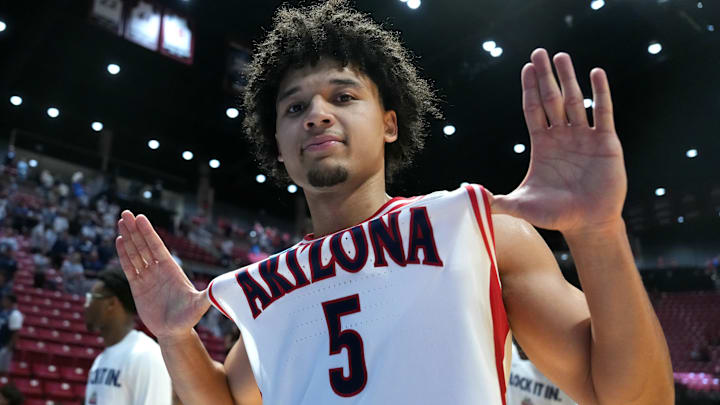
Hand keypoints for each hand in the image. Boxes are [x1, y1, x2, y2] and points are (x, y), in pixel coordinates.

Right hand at [116, 210, 209, 339]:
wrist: (174, 331)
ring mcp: (148, 277)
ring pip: (136, 253)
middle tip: (126, 213)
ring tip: (122, 222)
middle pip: (144, 245)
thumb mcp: (199, 306)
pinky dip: (124, 255)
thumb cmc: (188, 318)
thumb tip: (218, 289)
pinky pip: (129, 267)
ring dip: (128, 238)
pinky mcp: (138, 286)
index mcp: (171, 269)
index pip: (157, 247)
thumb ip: (206, 297)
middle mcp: (159, 270)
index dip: (149, 233)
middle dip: (135, 230)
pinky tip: (119, 241)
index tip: (141, 218)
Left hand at [489, 49, 625, 234]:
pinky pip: (602, 112)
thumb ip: (497, 201)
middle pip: (551, 99)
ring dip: (569, 78)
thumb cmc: (555, 215)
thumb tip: (468, 197)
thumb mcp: (522, 206)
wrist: (588, 223)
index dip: (528, 89)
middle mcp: (562, 136)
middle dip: (545, 76)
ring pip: (575, 100)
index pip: (533, 110)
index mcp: (542, 145)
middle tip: (539, 52)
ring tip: (561, 56)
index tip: (525, 68)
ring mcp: (584, 137)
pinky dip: (600, 93)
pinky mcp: (606, 142)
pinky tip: (595, 73)